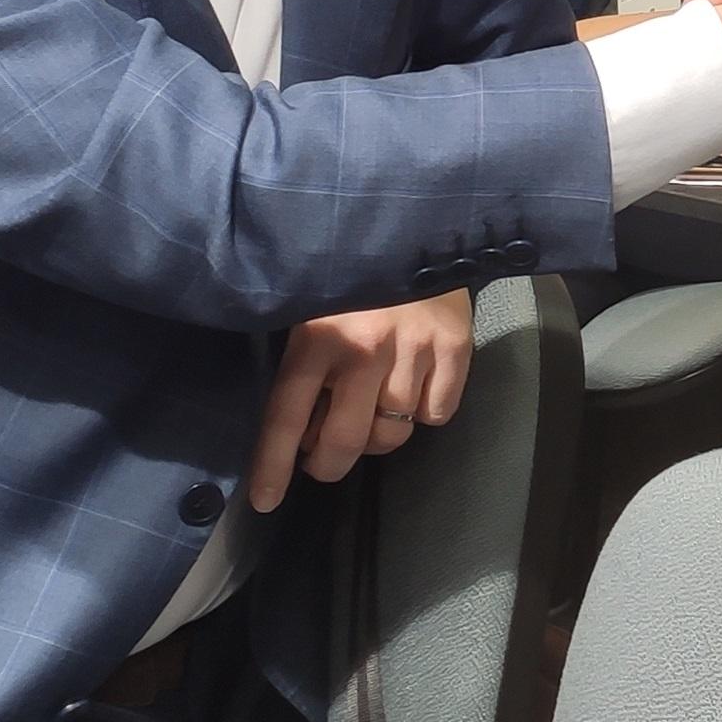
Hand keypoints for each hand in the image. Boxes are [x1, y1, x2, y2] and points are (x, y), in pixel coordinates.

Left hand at [248, 289, 473, 509]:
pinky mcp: (455, 349)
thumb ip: (305, 360)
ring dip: (379, 430)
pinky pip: (436, 415)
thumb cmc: (351, 269)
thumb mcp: (312, 304)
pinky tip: (416, 380)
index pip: (287, 415)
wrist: (421, 220)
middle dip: (330, 464)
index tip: (267, 501)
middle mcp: (364, 349)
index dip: (274, 465)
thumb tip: (304, 430)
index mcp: (317, 336)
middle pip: (345, 441)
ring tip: (374, 400)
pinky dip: (425, 409)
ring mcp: (413, 351)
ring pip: (393, 433)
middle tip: (325, 459)